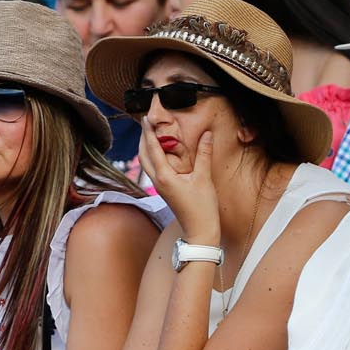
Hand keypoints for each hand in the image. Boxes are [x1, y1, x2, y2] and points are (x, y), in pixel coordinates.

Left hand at [140, 127, 219, 249]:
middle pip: (143, 155)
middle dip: (143, 138)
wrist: (200, 231)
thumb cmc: (202, 208)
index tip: (145, 118)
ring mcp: (160, 186)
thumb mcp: (204, 178)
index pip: (153, 149)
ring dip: (146, 147)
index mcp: (164, 176)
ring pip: (147, 163)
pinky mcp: (165, 189)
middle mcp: (158, 181)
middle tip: (146, 123)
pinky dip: (154, 157)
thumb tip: (207, 134)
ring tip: (150, 134)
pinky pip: (154, 169)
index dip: (149, 132)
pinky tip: (161, 152)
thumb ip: (204, 154)